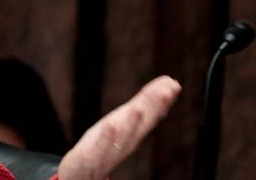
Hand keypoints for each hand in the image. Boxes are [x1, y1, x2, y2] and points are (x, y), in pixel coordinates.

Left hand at [57, 76, 181, 179]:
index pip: (150, 115)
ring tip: (138, 108)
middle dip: (155, 106)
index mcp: (132, 134)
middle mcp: (125, 142)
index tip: (174, 84)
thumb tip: (164, 88)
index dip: (161, 100)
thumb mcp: (122, 125)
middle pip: (141, 123)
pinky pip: (99, 148)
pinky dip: (106, 138)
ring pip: (123, 136)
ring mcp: (109, 151)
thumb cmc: (104, 148)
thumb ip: (143, 106)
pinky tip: (110, 126)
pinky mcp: (90, 158)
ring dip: (132, 122)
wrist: (82, 177)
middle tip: (170, 88)